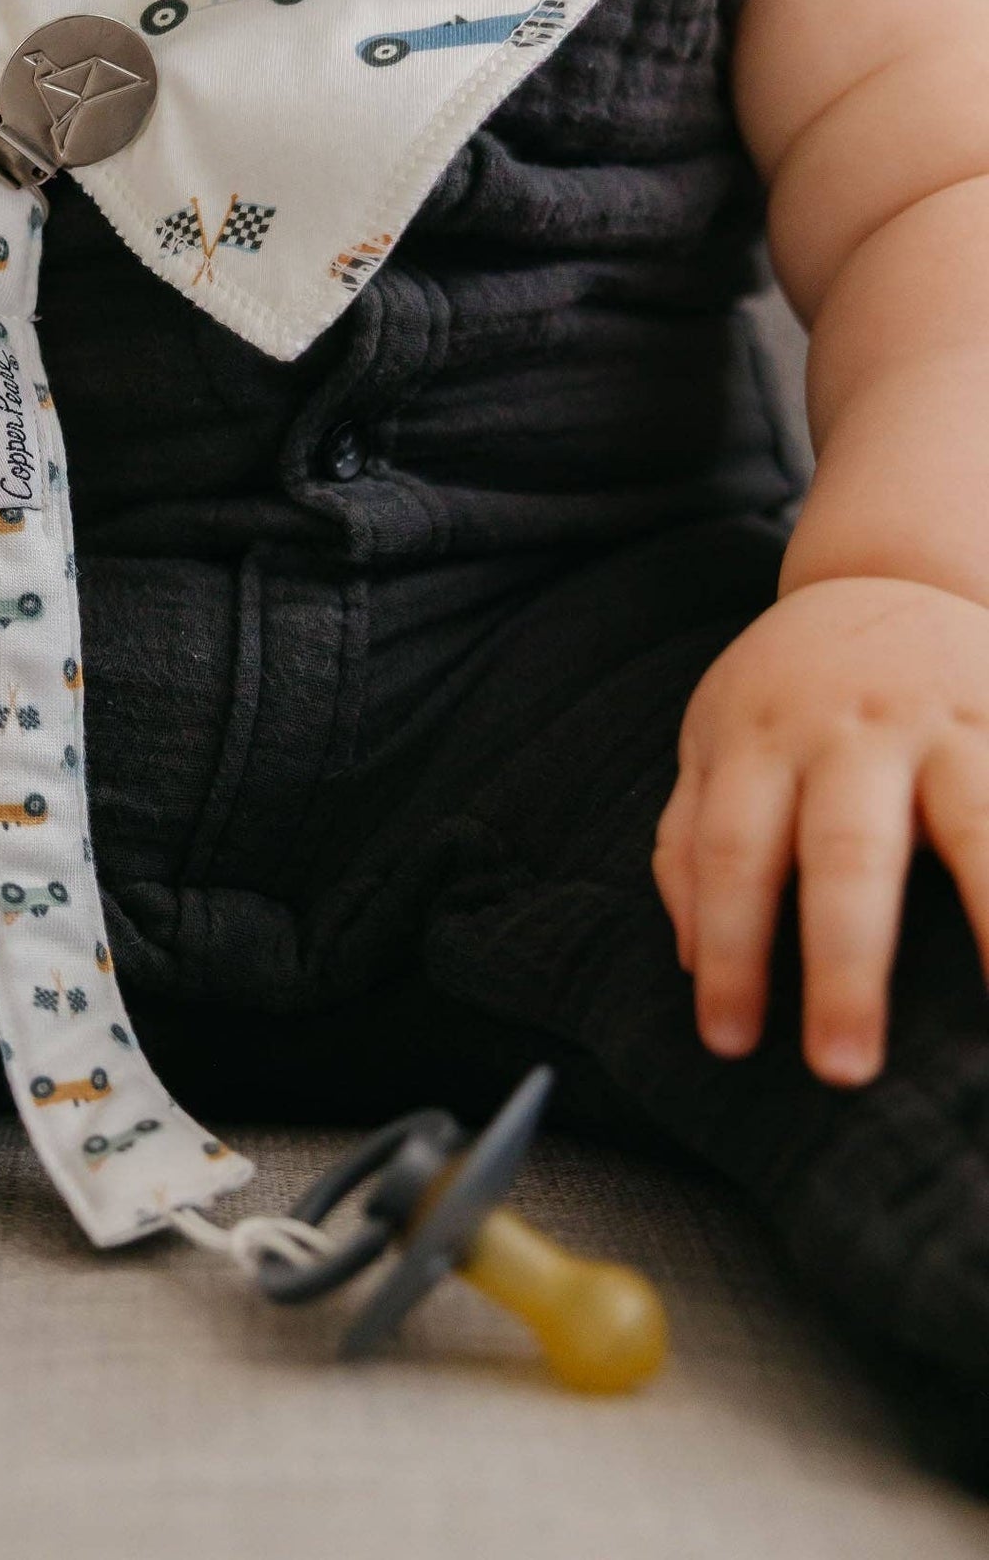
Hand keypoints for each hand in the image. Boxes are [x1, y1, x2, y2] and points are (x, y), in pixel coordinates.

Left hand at [652, 575, 988, 1085]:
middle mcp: (853, 731)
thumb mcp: (712, 743)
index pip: (731, 856)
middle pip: (844, 856)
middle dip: (843, 966)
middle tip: (840, 1069)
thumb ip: (687, 843)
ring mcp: (950, 723)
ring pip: (979, 830)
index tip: (728, 1041)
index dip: (729, 951)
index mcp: (759, 739)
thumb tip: (689, 962)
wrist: (886, 577)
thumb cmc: (786, 693)